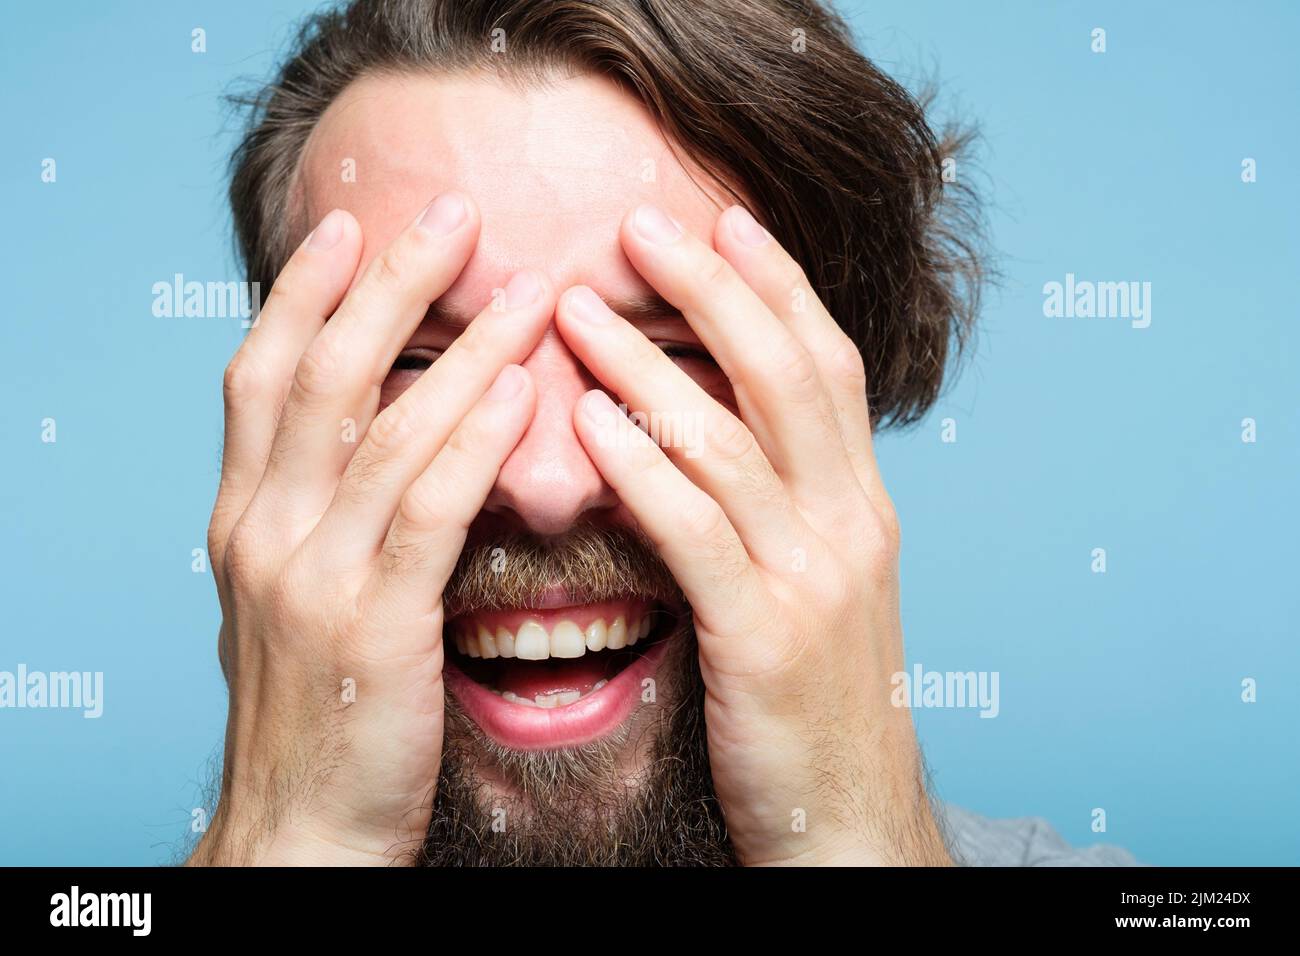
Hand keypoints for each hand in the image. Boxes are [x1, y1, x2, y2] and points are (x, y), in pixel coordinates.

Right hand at [191, 194, 553, 864]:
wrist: (300, 834)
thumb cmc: (320, 715)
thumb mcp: (299, 600)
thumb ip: (324, 519)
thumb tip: (371, 448)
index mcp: (245, 521)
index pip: (263, 377)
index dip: (305, 294)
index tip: (350, 224)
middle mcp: (265, 532)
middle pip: (322, 376)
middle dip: (386, 285)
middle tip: (451, 211)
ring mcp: (311, 577)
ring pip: (385, 431)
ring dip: (459, 347)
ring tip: (525, 286)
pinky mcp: (372, 627)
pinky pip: (426, 513)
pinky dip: (470, 442)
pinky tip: (516, 392)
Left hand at [555, 203, 950, 865]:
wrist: (846, 822)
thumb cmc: (813, 703)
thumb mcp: (816, 588)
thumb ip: (780, 509)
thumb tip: (712, 437)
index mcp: (862, 507)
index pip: (827, 366)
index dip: (779, 286)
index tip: (725, 219)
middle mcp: (852, 525)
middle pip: (786, 375)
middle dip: (716, 289)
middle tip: (641, 225)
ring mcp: (814, 579)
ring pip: (729, 442)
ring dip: (648, 365)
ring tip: (575, 307)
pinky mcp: (766, 637)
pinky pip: (695, 532)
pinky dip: (641, 467)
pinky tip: (587, 422)